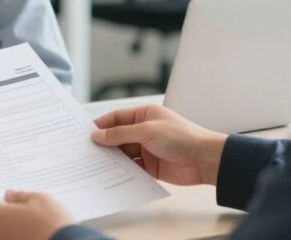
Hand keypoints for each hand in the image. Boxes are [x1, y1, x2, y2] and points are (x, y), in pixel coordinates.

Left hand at [0, 191, 73, 239]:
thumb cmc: (52, 225)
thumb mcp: (40, 199)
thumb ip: (20, 196)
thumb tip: (11, 196)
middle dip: (5, 214)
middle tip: (23, 210)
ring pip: (2, 234)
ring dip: (12, 229)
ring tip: (33, 226)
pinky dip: (18, 239)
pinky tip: (34, 236)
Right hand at [91, 104, 226, 185]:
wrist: (204, 160)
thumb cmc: (181, 137)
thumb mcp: (146, 131)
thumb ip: (120, 134)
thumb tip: (98, 135)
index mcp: (145, 115)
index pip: (117, 117)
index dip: (102, 125)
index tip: (86, 133)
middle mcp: (145, 130)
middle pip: (118, 136)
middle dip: (105, 143)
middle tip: (87, 151)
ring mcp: (148, 148)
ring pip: (124, 153)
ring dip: (112, 158)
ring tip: (95, 164)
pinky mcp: (151, 166)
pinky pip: (132, 168)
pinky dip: (123, 171)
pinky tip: (111, 175)